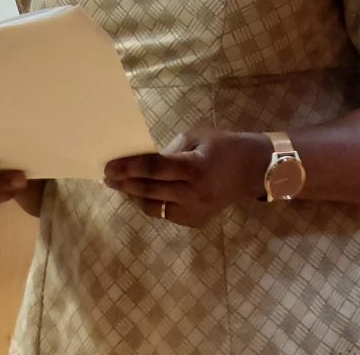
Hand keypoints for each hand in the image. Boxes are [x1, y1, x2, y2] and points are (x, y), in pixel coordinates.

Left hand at [104, 128, 272, 227]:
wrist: (252, 170)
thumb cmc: (223, 146)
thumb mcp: (196, 137)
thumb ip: (168, 151)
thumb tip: (142, 164)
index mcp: (195, 168)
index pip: (153, 169)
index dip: (128, 168)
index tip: (108, 167)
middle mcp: (194, 194)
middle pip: (150, 191)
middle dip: (125, 184)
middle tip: (108, 178)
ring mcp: (195, 212)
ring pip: (154, 208)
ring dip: (134, 197)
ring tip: (121, 186)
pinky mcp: (196, 222)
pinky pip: (166, 214)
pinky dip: (152, 204)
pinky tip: (142, 194)